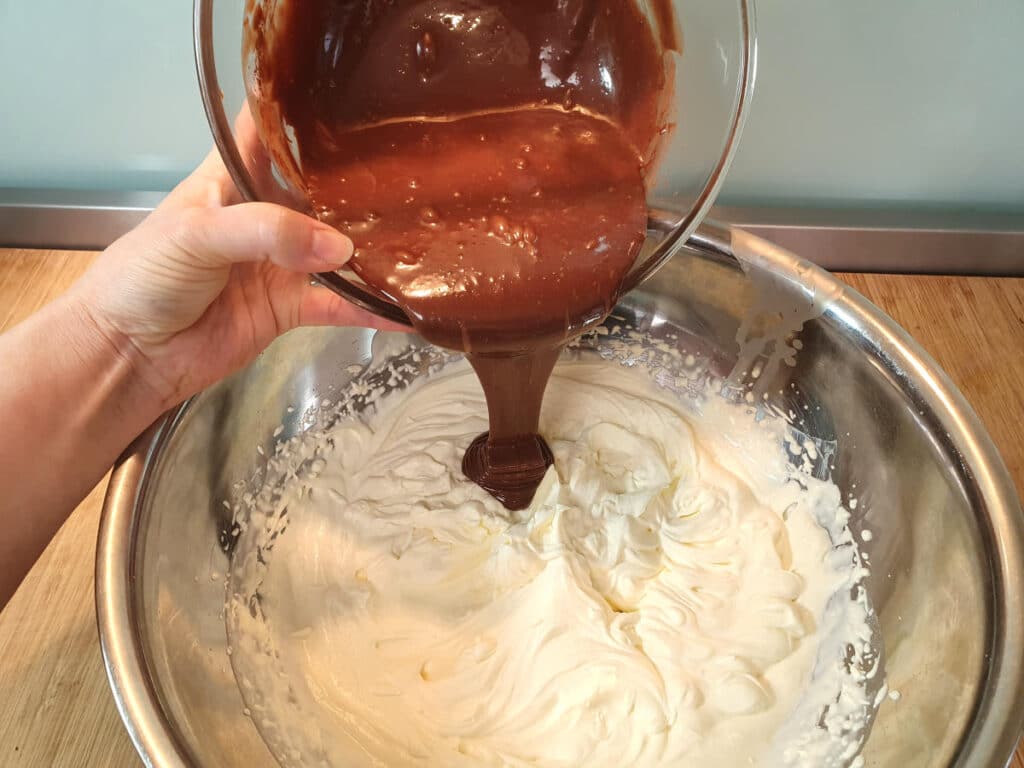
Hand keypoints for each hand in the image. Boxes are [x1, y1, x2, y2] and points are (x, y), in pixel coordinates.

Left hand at [67, 148, 396, 410]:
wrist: (129, 354)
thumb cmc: (144, 276)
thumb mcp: (196, 234)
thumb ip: (267, 232)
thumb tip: (340, 247)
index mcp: (233, 177)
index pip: (272, 131)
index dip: (309, 115)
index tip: (361, 105)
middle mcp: (264, 214)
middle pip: (320, 190)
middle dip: (359, 184)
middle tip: (413, 176)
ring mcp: (280, 263)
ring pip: (337, 249)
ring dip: (371, 248)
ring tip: (421, 238)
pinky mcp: (289, 308)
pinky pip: (338, 305)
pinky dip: (369, 309)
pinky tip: (403, 309)